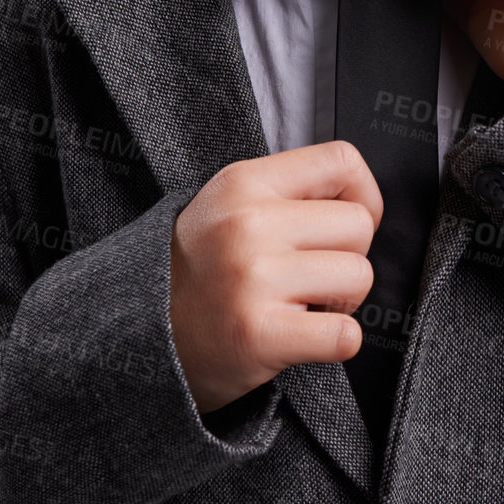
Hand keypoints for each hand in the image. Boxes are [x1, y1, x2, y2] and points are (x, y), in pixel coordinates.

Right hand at [169, 140, 381, 413]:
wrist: (141, 335)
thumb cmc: (201, 269)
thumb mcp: (230, 204)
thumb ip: (288, 191)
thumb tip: (362, 197)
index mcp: (244, 182)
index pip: (343, 160)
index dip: (363, 195)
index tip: (344, 224)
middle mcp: (248, 223)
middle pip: (360, 224)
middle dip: (348, 254)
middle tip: (311, 276)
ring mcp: (252, 278)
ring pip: (360, 276)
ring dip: (342, 301)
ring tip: (302, 305)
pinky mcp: (259, 335)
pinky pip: (346, 335)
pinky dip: (338, 342)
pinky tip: (304, 338)